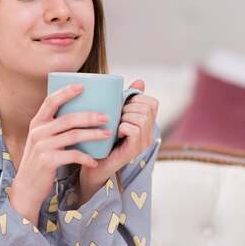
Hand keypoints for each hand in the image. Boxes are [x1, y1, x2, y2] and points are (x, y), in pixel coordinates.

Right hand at [9, 83, 111, 223]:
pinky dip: (86, 158)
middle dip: (90, 116)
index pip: (51, 101)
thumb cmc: (40, 161)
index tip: (82, 85)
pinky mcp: (48, 161)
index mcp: (37, 123)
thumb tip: (80, 115)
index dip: (66, 92)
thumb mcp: (42, 140)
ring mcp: (42, 146)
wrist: (27, 187)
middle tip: (106, 116)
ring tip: (107, 134)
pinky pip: (72, 155)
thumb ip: (55, 128)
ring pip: (73, 135)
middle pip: (68, 118)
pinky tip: (94, 161)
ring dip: (93, 135)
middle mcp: (38, 132)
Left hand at [79, 79, 158, 202]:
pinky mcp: (135, 151)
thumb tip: (140, 80)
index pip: (152, 102)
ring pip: (141, 117)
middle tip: (117, 118)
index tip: (122, 106)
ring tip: (115, 125)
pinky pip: (133, 129)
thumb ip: (127, 99)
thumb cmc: (102, 138)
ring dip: (124, 117)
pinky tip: (115, 133)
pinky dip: (122, 127)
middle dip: (128, 107)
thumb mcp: (115, 115)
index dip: (136, 99)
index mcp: (147, 124)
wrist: (92, 165)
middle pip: (147, 107)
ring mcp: (144, 143)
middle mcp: (150, 134)